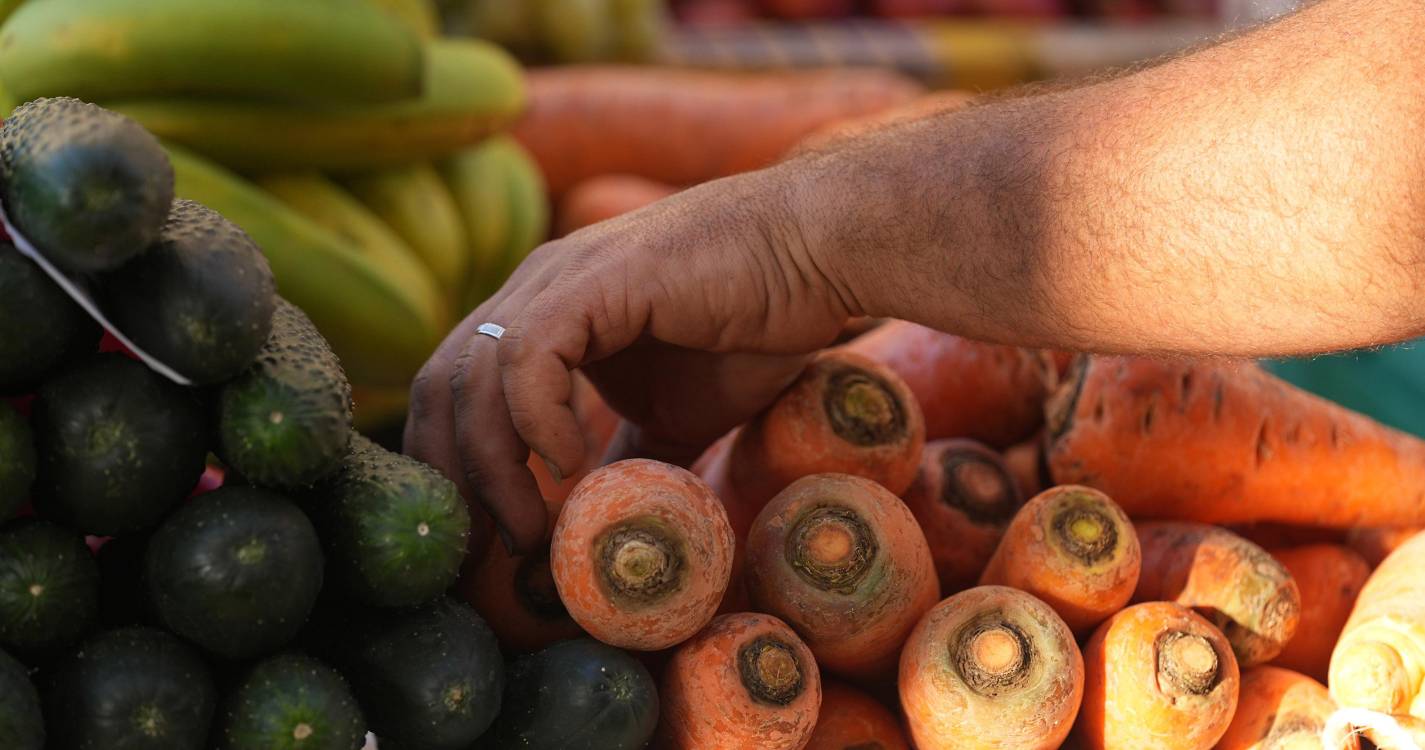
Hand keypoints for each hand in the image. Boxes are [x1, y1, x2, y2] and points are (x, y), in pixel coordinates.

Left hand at [404, 165, 856, 553]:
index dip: (452, 468)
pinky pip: (529, 357)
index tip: (477, 541)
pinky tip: (570, 464)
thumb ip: (630, 457)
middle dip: (450, 478)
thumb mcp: (676, 415)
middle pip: (441, 387)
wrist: (813, 255)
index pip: (452, 391)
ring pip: (474, 378)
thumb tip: (606, 523)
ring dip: (494, 469)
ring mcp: (558, 280)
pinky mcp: (596, 281)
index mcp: (539, 314)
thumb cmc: (754, 324)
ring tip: (533, 528)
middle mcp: (532, 290)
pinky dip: (536, 421)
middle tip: (482, 551)